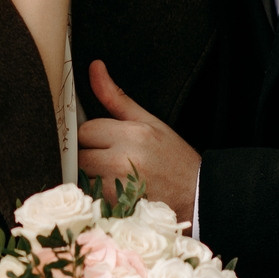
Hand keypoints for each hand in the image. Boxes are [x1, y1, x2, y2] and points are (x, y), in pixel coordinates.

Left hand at [77, 60, 200, 216]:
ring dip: (90, 177)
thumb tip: (95, 67)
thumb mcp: (149, 122)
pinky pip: (90, 198)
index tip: (105, 143)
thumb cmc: (174, 159)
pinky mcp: (117, 210)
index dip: (92, 136)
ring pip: (82, 177)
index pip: (86, 130)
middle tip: (109, 160)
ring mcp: (119, 189)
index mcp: (133, 135)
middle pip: (80, 155)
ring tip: (113, 177)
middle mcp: (123, 161)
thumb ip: (116, 97)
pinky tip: (114, 193)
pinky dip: (95, 196)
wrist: (198, 197)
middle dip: (89, 156)